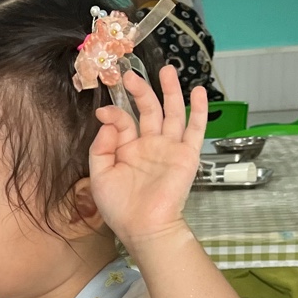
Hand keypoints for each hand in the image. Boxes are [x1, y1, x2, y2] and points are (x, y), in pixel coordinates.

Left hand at [88, 64, 207, 247]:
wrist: (144, 227)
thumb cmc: (120, 208)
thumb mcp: (99, 176)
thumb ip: (100, 147)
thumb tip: (109, 121)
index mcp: (127, 149)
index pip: (123, 121)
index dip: (114, 112)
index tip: (103, 110)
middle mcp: (149, 145)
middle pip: (148, 110)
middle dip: (141, 91)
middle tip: (130, 75)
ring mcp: (169, 148)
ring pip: (172, 113)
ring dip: (170, 91)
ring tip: (167, 70)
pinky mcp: (186, 155)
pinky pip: (195, 129)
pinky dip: (198, 110)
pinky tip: (198, 91)